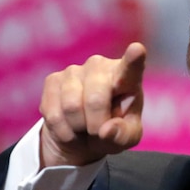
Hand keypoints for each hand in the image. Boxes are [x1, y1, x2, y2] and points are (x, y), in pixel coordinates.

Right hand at [39, 43, 145, 167]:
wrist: (82, 136)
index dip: (133, 59)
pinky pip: (54, 114)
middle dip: (96, 124)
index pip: (131, 67)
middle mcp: (100, 66)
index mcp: (128, 77)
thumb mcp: (126, 138)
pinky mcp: (52, 80)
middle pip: (95, 99)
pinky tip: (70, 128)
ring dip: (79, 128)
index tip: (137, 50)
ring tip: (84, 127)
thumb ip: (124, 135)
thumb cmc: (113, 131)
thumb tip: (106, 130)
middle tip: (98, 131)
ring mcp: (74, 70)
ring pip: (72, 107)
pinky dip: (63, 131)